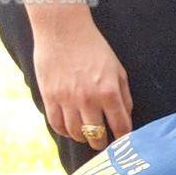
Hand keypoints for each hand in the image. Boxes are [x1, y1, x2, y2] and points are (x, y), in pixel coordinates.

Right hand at [30, 10, 132, 150]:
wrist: (63, 29)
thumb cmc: (94, 48)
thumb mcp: (118, 70)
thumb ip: (124, 96)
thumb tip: (126, 119)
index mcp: (109, 92)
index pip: (120, 127)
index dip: (123, 140)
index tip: (123, 145)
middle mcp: (88, 99)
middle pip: (97, 136)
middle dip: (102, 143)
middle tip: (102, 143)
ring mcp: (67, 99)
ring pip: (75, 133)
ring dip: (83, 138)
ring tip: (87, 136)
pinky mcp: (49, 96)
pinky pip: (56, 124)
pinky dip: (63, 131)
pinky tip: (69, 129)